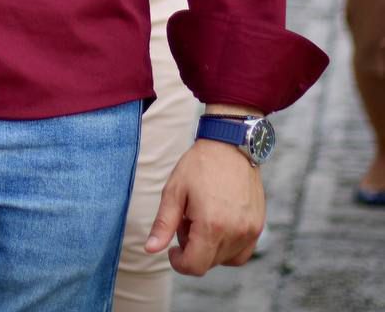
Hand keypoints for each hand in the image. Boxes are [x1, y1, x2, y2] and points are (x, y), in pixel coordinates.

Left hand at [145, 139, 264, 275]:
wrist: (231, 144)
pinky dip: (228, 248)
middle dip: (193, 249)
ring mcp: (250, 231)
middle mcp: (234, 232)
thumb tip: (151, 249)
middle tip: (187, 220)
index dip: (179, 262)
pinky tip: (219, 225)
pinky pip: (241, 253)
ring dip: (210, 248)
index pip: (195, 266)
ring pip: (225, 259)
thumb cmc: (200, 165)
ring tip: (203, 218)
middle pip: (208, 263)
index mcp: (212, 225)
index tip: (172, 249)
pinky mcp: (258, 226)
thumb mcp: (175, 190)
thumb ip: (163, 224)